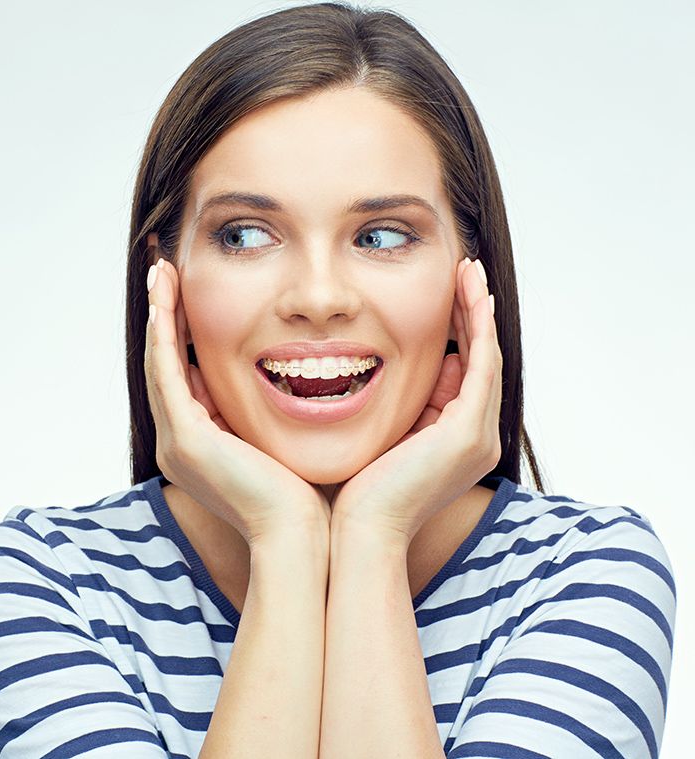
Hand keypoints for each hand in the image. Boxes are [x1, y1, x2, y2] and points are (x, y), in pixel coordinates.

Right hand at [145, 257, 330, 546]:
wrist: (303, 539)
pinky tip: (164, 295)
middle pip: (164, 365)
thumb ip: (267, 414)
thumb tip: (285, 382)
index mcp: (197, 447)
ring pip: (159, 361)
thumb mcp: (278, 443)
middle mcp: (177, 443)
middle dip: (163, 316)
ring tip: (161, 270)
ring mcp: (177, 442)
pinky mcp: (186, 438)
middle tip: (164, 270)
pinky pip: (167, 370)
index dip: (181, 332)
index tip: (187, 291)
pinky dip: (165, 331)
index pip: (182, 377)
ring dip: (158, 313)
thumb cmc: (306, 497)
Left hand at [328, 257, 502, 544]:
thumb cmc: (356, 493)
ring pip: (486, 357)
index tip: (446, 296)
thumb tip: (398, 372)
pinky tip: (471, 294)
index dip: (459, 333)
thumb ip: (397, 409)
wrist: (359, 532)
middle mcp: (476, 438)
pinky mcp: (468, 431)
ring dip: (479, 311)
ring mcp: (477, 436)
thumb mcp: (381, 438)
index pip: (465, 375)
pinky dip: (478, 328)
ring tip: (469, 272)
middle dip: (473, 315)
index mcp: (456, 442)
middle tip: (465, 273)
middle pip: (481, 361)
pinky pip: (482, 365)